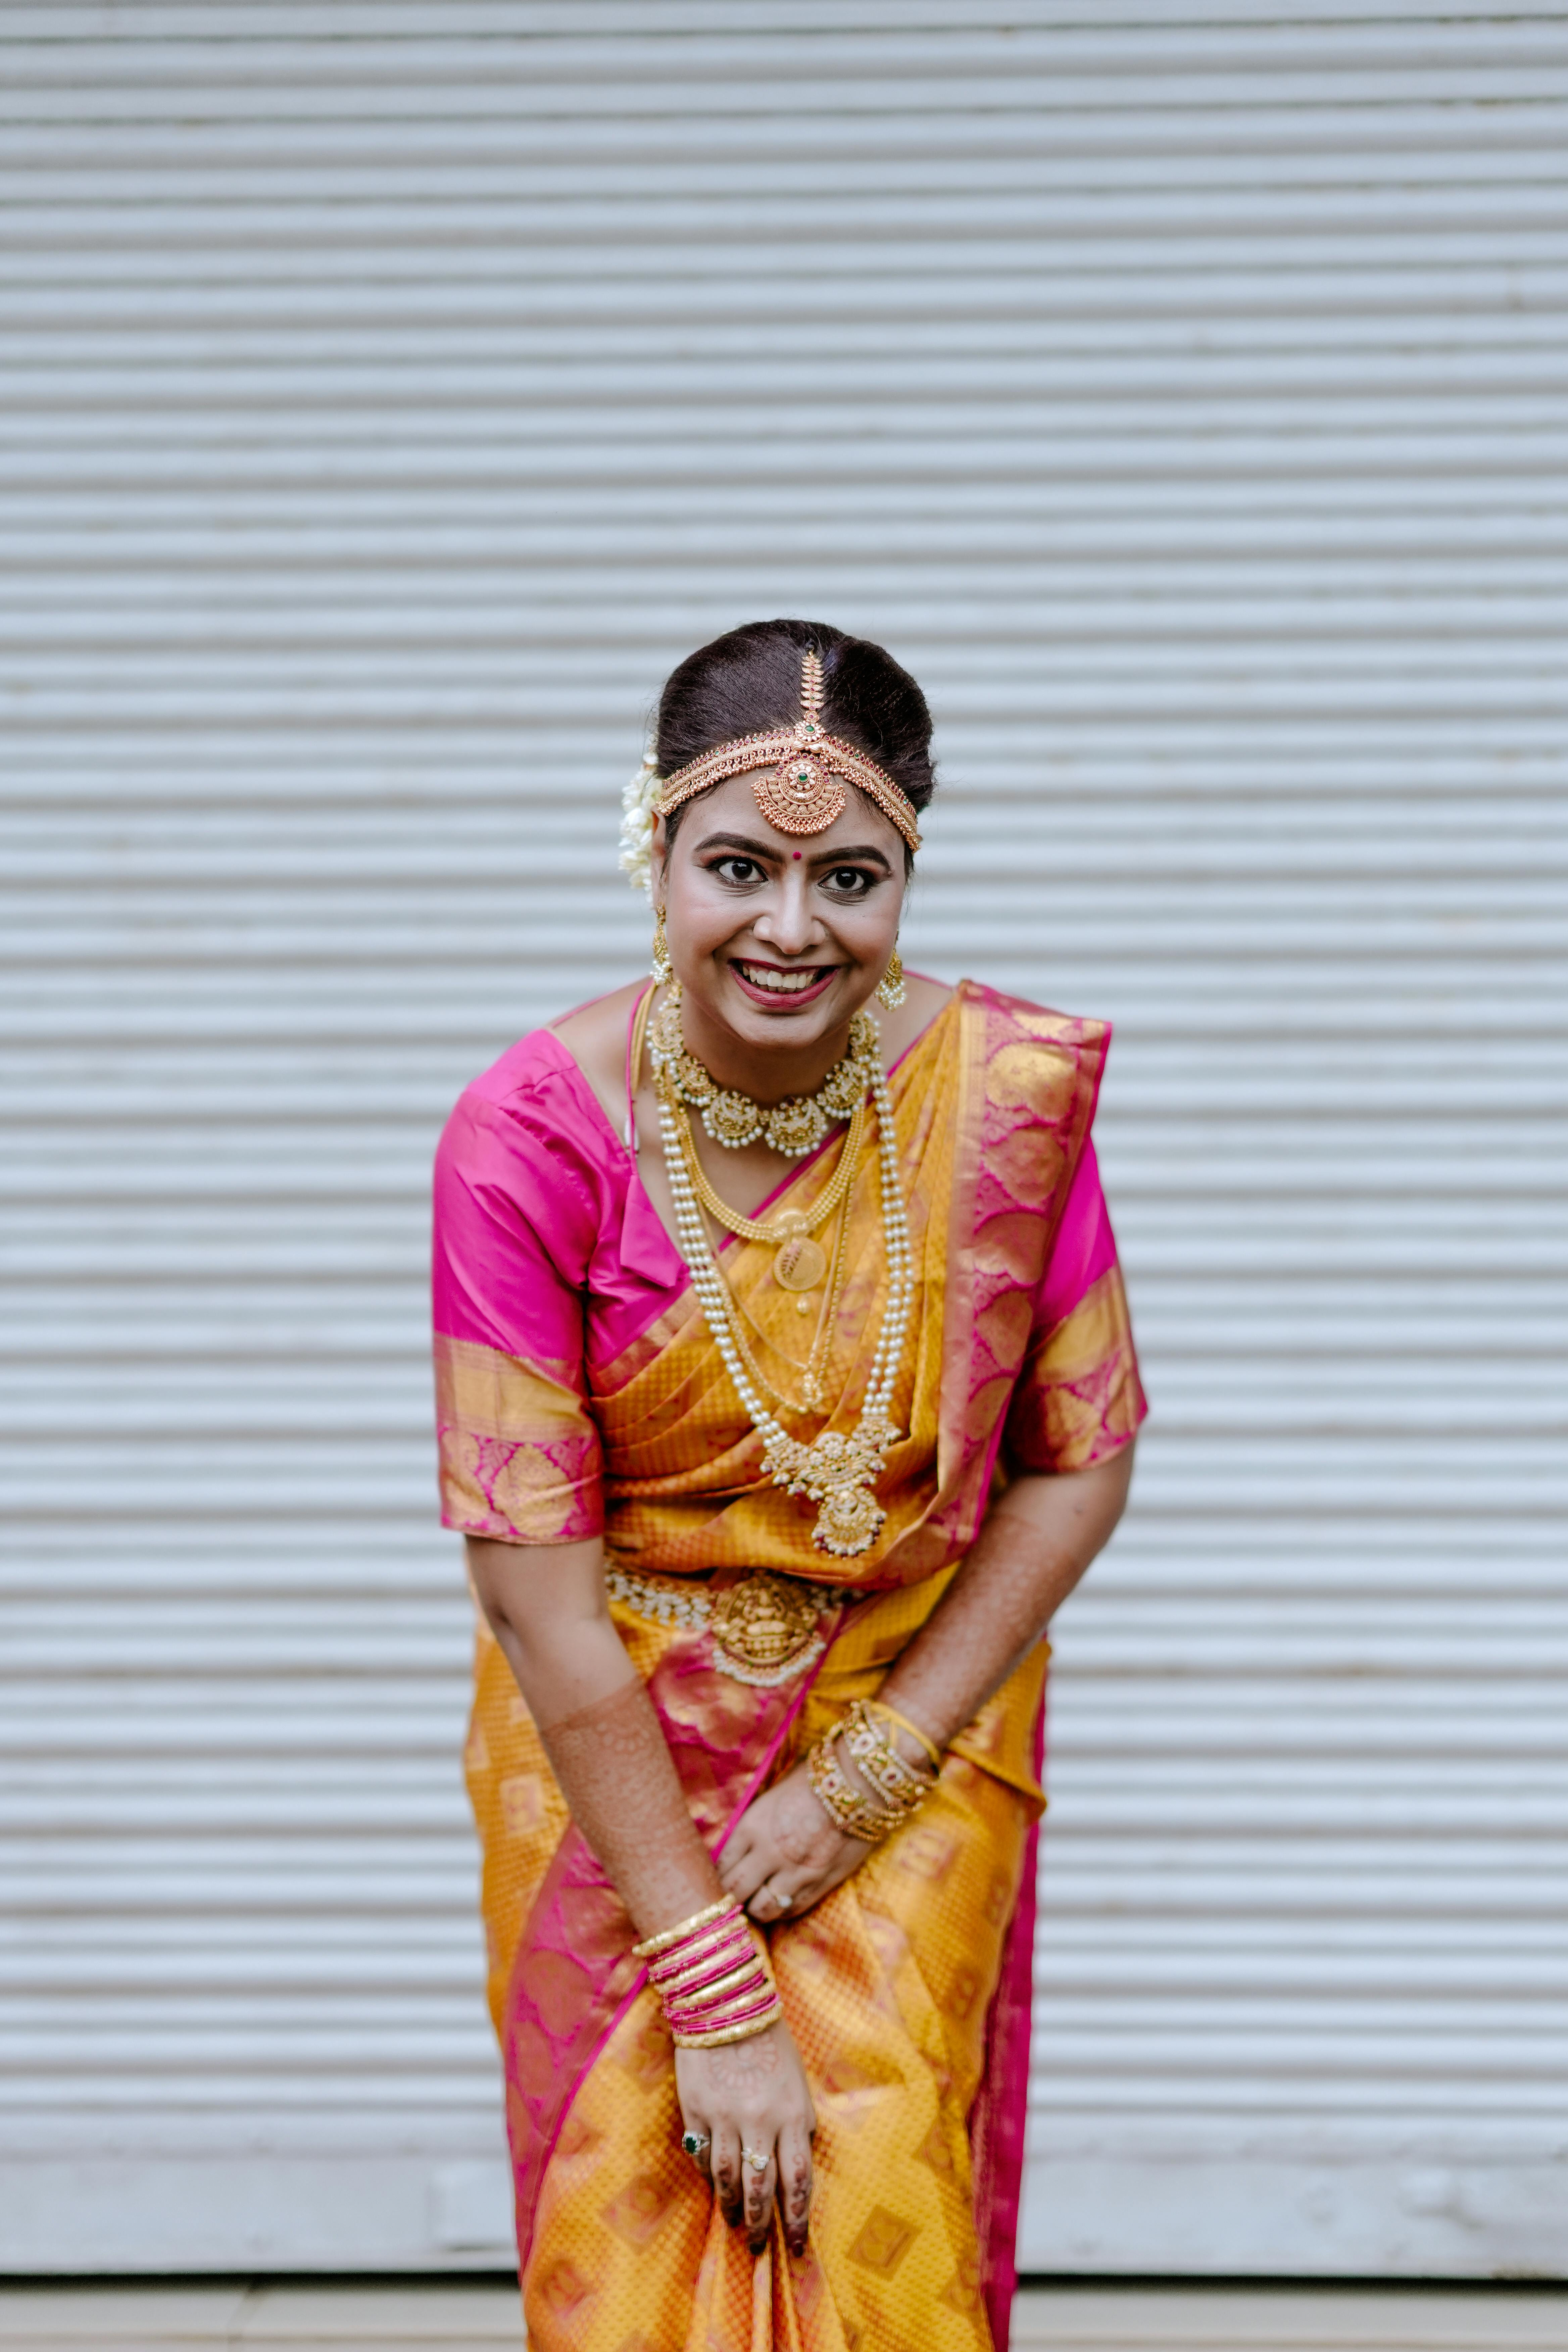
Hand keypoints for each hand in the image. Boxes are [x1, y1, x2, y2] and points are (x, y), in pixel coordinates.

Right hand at [675, 2019, 815, 2256]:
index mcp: (793, 2114)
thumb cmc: (770, 2044)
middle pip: (762, 2189)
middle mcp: (762, 2121)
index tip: (798, 2245)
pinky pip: (702, 2155)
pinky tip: (713, 2186)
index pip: (799, 2181)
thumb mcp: (796, 2085)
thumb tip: (791, 2170)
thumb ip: (796, 2126)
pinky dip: (707, 2176)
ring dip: (733, 2208)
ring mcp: (726, 2117)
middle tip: (759, 2248)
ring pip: (728, 2180)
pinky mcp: (697, 2110)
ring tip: (736, 2224)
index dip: (798, 2219)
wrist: (727, 2004)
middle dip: (763, 2226)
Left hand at [718, 1758, 868, 1922]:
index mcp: (752, 1827)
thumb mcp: (774, 1792)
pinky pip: (792, 1910)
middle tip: (735, 1892)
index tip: (720, 1873)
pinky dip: (783, 1908)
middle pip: (735, 1892)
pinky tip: (782, 1897)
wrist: (862, 1784)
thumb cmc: (815, 1778)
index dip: (716, 1873)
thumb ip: (755, 1819)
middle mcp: (769, 1855)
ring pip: (762, 1909)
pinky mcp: (821, 1884)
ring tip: (759, 1897)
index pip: (719, 1864)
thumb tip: (738, 1836)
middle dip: (731, 1895)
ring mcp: (795, 1873)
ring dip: (756, 1906)